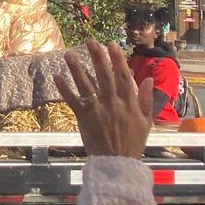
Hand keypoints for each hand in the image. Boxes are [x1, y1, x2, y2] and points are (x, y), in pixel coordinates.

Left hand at [54, 39, 152, 157]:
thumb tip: (148, 80)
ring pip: (86, 86)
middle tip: (90, 41)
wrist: (117, 163)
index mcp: (129, 104)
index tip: (111, 45)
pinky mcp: (84, 118)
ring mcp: (97, 110)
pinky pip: (72, 101)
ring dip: (77, 69)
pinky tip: (56, 76)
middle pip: (105, 77)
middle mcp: (113, 104)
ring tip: (69, 54)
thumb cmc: (133, 142)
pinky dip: (64, 89)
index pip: (124, 77)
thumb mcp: (146, 122)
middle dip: (98, 58)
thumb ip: (146, 100)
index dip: (117, 60)